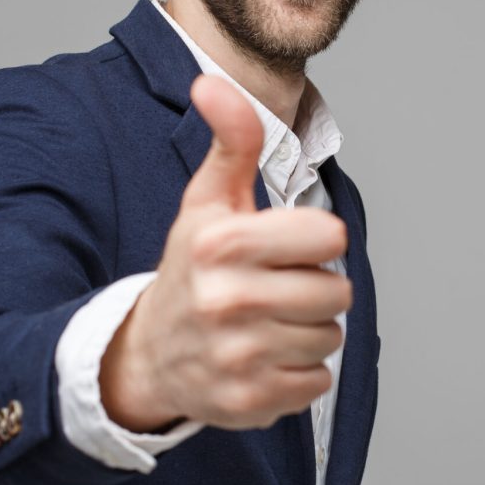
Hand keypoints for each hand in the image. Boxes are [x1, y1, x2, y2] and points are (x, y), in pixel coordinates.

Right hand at [99, 75, 350, 431]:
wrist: (148, 354)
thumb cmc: (190, 269)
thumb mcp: (207, 201)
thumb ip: (229, 141)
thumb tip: (210, 83)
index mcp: (219, 244)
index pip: (328, 236)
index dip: (314, 239)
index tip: (287, 246)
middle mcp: (226, 301)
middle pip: (336, 291)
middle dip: (314, 288)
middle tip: (274, 288)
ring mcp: (238, 356)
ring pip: (330, 337)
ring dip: (308, 330)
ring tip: (267, 322)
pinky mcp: (250, 401)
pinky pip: (317, 381)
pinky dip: (298, 372)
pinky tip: (263, 357)